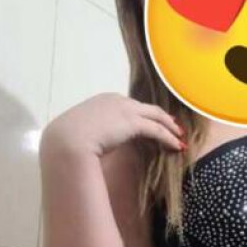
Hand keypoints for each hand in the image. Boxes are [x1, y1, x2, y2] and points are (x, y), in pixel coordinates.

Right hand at [39, 92, 185, 160]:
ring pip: (156, 117)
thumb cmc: (67, 139)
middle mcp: (117, 100)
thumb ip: (92, 130)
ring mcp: (126, 109)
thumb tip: (95, 142)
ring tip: (179, 137)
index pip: (129, 106)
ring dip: (170, 128)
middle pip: (146, 108)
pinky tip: (177, 147)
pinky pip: (157, 130)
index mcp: (103, 100)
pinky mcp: (133, 123)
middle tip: (173, 127)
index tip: (150, 122)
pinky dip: (169, 138)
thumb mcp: (80, 130)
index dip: (143, 114)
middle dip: (162, 118)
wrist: (67, 140)